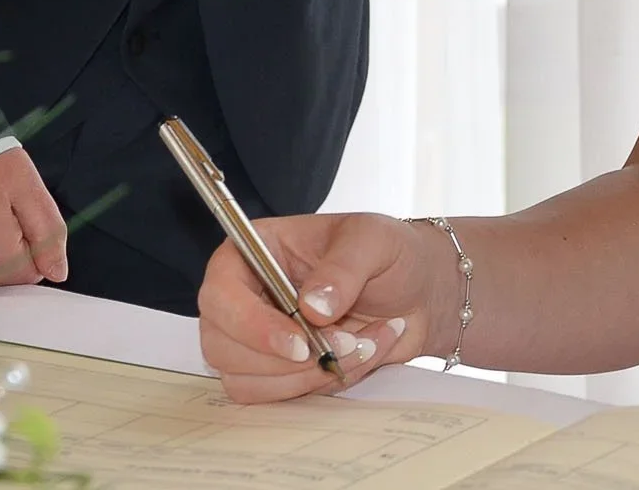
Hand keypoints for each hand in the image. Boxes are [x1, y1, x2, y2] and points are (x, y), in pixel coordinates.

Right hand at [197, 213, 447, 402]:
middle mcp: (244, 296)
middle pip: (222, 346)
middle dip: (286, 361)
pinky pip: (276, 397)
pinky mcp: (274, 371)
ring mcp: (254, 338)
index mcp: (254, 251)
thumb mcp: (373, 241)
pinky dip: (320, 386)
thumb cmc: (389, 255)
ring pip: (247, 381)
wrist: (417, 294)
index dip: (251, 325)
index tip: (299, 344)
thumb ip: (343, 268)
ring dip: (309, 376)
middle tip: (346, 344)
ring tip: (362, 344)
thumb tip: (311, 308)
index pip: (221, 293)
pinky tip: (358, 357)